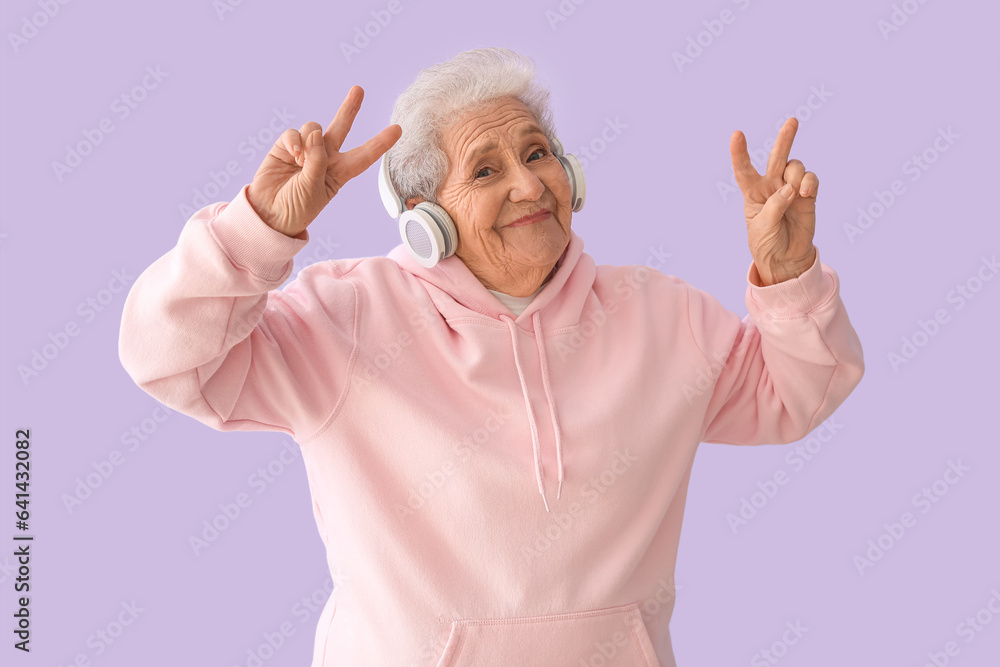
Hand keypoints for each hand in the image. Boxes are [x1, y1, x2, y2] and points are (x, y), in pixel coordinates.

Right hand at [246, 85, 402, 237]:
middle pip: (341, 128)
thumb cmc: (297, 207)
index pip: (364, 155)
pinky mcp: (285, 147)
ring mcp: (305, 150)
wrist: (270, 214)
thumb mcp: (314, 188)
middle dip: (349, 108)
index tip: (398, 129)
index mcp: (340, 173)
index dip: (380, 143)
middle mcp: (325, 158)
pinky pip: (293, 133)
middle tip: (358, 90)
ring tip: (300, 161)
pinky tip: (292, 154)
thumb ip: (317, 160)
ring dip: (309, 141)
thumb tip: (314, 131)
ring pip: (314, 128)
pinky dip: (294, 140)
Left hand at [730, 117, 817, 285]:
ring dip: (796, 176)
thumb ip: (774, 206)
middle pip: (776, 157)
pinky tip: (805, 194)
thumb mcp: (762, 228)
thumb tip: (790, 188)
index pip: (744, 170)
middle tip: (793, 121)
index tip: (736, 134)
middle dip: (785, 138)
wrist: (786, 259)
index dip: (739, 153)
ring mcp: (790, 189)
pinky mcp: (807, 195)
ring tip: (796, 194)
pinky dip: (809, 183)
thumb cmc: (767, 243)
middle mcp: (771, 186)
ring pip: (795, 167)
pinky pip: (810, 179)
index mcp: (752, 193)